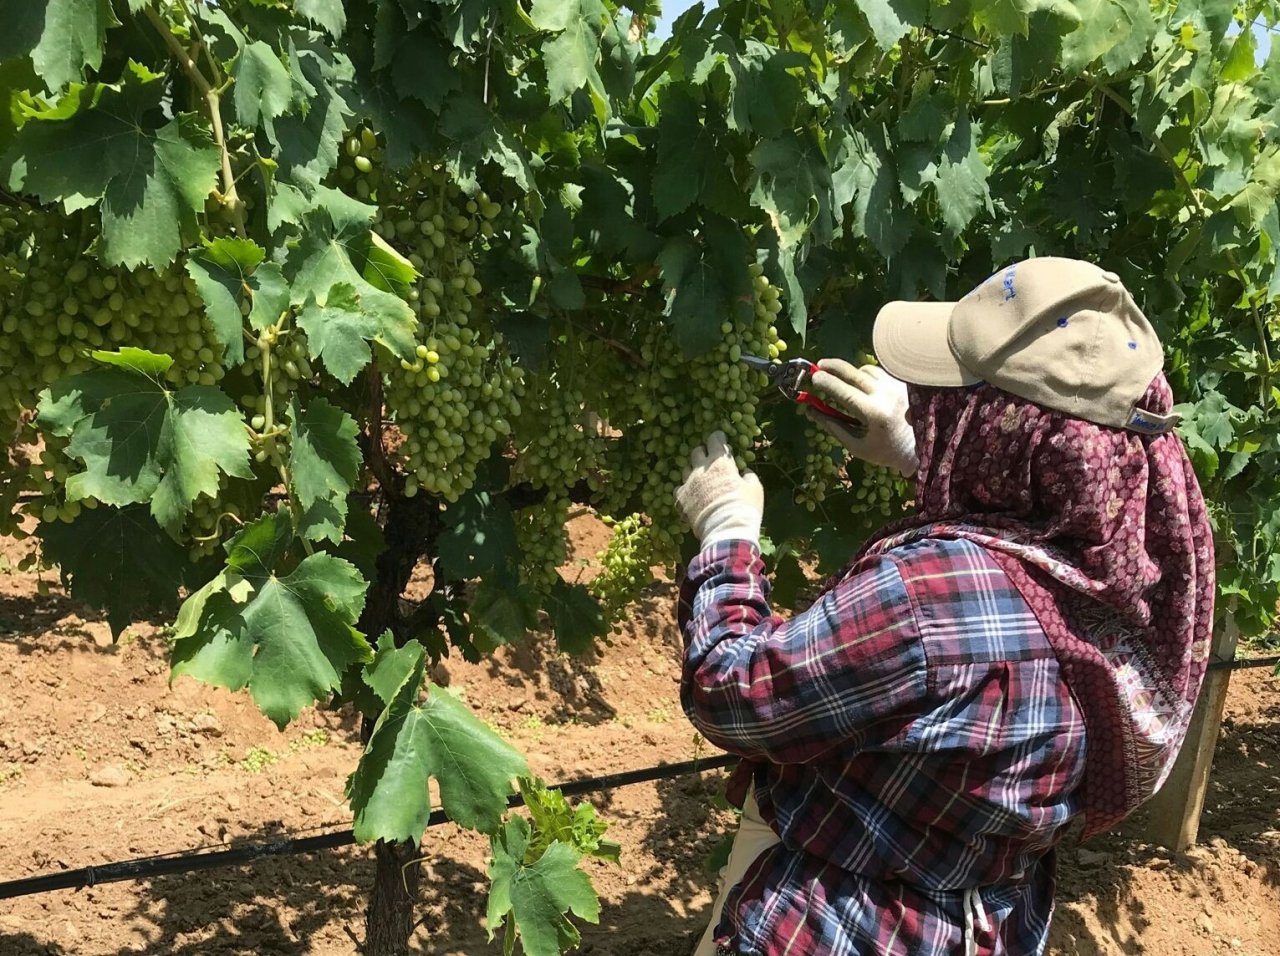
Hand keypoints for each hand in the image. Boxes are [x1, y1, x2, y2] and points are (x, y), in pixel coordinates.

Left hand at [675, 431, 763, 546]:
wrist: (726, 530)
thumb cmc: (745, 507)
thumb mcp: (755, 488)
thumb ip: (748, 476)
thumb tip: (744, 473)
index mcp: (720, 463)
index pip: (715, 440)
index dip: (718, 437)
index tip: (721, 438)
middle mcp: (701, 469)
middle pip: (696, 452)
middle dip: (704, 452)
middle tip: (710, 458)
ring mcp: (688, 483)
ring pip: (685, 469)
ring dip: (693, 470)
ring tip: (701, 478)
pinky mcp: (680, 499)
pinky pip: (678, 489)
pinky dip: (685, 490)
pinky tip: (691, 495)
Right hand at [805, 360, 917, 475]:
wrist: (920, 450)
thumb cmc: (885, 452)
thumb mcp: (857, 446)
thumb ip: (834, 427)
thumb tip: (812, 411)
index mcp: (874, 414)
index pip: (844, 392)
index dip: (827, 383)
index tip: (813, 378)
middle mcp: (886, 395)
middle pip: (854, 373)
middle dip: (833, 367)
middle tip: (818, 366)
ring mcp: (896, 387)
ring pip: (866, 370)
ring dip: (851, 373)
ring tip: (842, 382)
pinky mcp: (903, 384)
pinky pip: (879, 373)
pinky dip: (866, 376)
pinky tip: (862, 386)